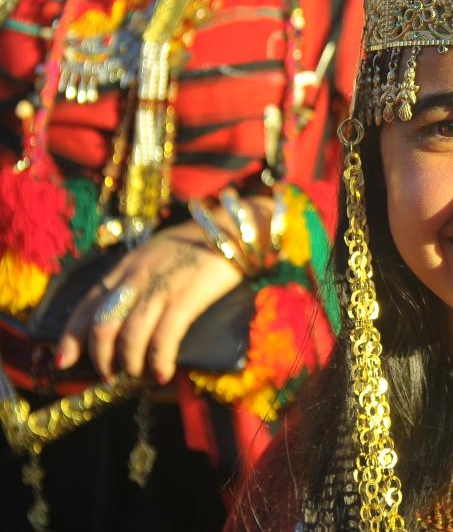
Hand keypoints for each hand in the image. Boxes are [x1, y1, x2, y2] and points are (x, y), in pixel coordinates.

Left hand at [56, 196, 271, 383]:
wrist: (235, 230)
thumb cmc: (200, 243)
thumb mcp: (157, 253)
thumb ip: (140, 276)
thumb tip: (128, 309)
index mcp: (126, 266)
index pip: (86, 305)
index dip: (72, 336)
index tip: (65, 360)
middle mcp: (136, 277)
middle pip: (103, 325)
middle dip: (101, 358)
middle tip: (110, 376)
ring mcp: (160, 287)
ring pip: (130, 336)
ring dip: (130, 364)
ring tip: (138, 376)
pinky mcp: (185, 298)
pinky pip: (163, 338)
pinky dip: (158, 360)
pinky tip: (162, 373)